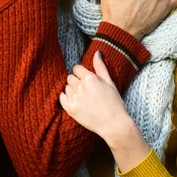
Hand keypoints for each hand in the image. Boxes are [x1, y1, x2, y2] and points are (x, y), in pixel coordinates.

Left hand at [60, 52, 150, 170]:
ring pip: (66, 87)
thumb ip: (100, 67)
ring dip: (72, 90)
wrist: (114, 124)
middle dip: (76, 82)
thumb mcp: (109, 82)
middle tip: (86, 90)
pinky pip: (61, 98)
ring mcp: (74, 98)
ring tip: (83, 98)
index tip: (87, 81)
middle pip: (70, 77)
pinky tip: (75, 102)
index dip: (81, 74)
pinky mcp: (70, 109)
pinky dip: (66, 98)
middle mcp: (80, 86)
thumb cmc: (114, 103)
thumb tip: (96, 52)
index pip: (76, 68)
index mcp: (90, 78)